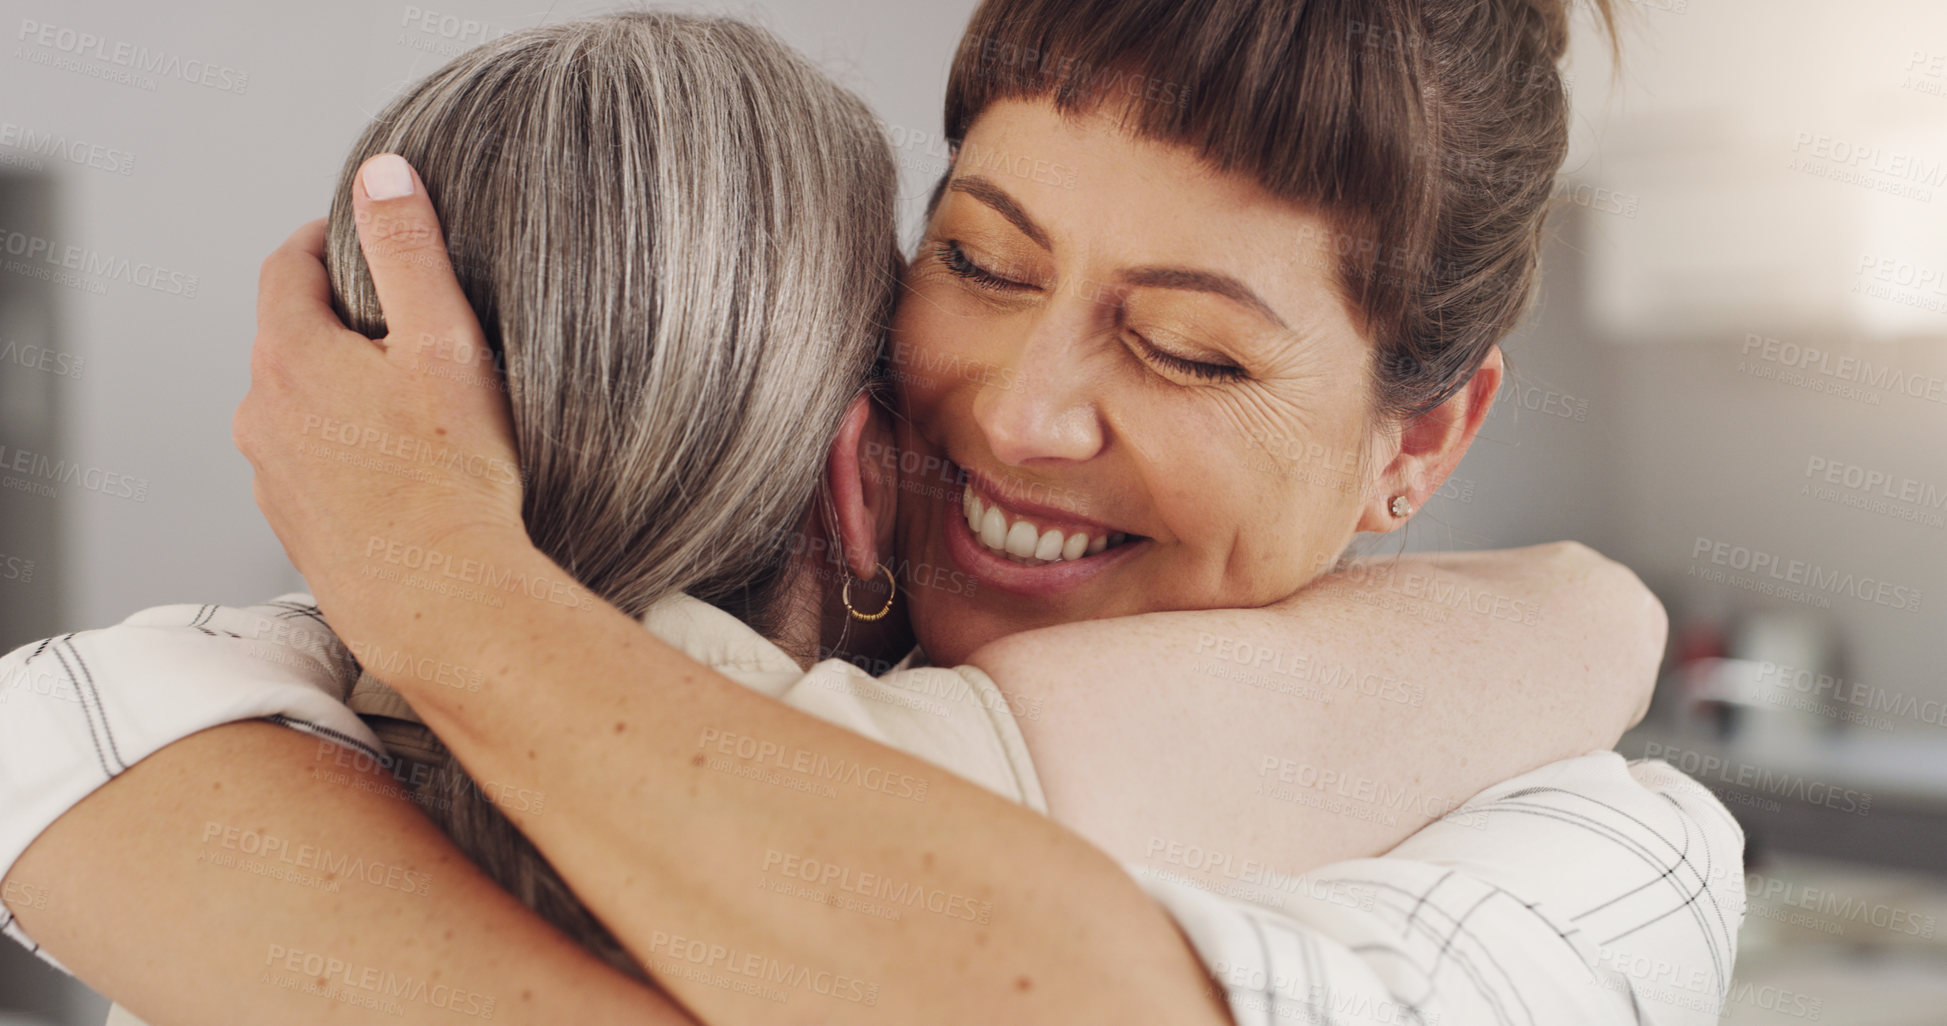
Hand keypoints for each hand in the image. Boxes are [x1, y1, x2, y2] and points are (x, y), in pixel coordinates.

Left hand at [233, 154, 527, 637]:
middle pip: (289, 337)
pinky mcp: (294, 527)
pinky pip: (312, 464)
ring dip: (341, 391)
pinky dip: (346, 452)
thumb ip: (408, 250)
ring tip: (414, 407)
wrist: (446, 603)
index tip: (361, 235)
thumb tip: (379, 174)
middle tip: (409, 324)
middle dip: (340, 320)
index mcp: (290, 357)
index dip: (325, 240)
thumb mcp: (444, 342)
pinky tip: (406, 472)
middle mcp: (262, 414)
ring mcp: (272, 476)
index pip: (286, 266)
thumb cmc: (455, 478)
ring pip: (299, 405)